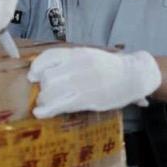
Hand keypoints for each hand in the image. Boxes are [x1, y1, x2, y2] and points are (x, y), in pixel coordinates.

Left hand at [27, 47, 161, 117]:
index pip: (48, 57)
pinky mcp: (86, 99)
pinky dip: (46, 110)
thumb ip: (71, 61)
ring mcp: (81, 83)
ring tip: (47, 103)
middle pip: (47, 77)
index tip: (33, 76)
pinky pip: (59, 105)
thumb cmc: (111, 67)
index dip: (37, 68)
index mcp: (78, 53)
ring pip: (49, 91)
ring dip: (44, 99)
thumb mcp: (90, 55)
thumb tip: (46, 70)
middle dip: (43, 87)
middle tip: (46, 93)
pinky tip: (40, 113)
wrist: (133, 75)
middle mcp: (77, 66)